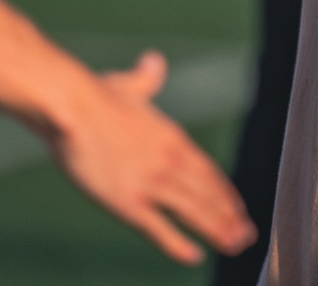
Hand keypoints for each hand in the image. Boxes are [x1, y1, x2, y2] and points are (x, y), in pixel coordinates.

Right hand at [44, 52, 255, 264]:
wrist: (71, 107)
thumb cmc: (94, 95)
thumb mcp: (130, 85)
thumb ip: (147, 79)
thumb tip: (155, 61)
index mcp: (171, 138)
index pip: (207, 171)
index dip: (224, 192)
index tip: (237, 207)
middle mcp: (169, 162)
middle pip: (207, 194)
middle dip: (229, 217)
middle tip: (247, 235)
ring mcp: (151, 183)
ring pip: (193, 212)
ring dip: (217, 230)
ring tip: (233, 246)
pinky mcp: (128, 202)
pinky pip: (160, 230)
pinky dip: (178, 245)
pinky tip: (194, 255)